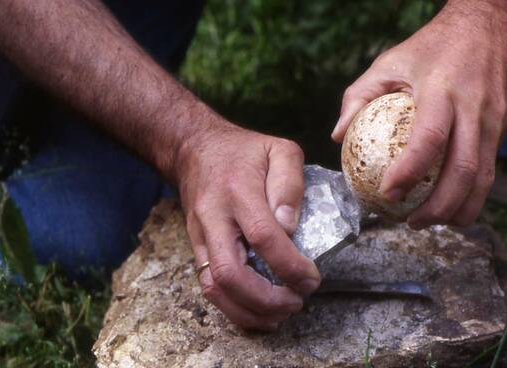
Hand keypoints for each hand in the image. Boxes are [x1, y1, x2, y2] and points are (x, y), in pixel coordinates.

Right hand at [175, 121, 320, 329]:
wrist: (194, 150)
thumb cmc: (243, 151)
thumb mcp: (279, 150)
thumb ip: (290, 183)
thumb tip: (290, 226)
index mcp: (238, 192)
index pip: (262, 237)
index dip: (289, 265)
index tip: (312, 277)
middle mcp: (214, 218)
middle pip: (231, 273)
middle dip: (267, 299)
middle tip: (297, 302)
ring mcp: (200, 236)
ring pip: (215, 288)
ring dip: (249, 311)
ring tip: (281, 314)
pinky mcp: (196, 248)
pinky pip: (209, 287)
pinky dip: (234, 308)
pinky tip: (260, 313)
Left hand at [332, 2, 506, 227]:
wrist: (489, 25)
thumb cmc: (432, 45)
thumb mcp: (389, 61)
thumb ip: (359, 96)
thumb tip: (338, 136)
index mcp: (441, 90)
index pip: (429, 139)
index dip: (409, 172)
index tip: (388, 194)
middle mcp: (473, 109)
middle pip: (463, 172)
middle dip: (438, 208)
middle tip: (412, 223)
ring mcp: (494, 121)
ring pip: (484, 179)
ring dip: (460, 210)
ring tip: (432, 222)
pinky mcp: (503, 128)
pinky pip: (490, 169)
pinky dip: (471, 194)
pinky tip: (450, 204)